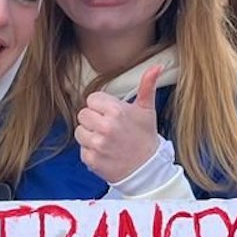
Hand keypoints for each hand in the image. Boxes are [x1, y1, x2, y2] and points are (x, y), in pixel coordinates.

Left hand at [77, 65, 166, 184]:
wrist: (148, 170)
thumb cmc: (145, 138)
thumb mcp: (147, 110)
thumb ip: (147, 86)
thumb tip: (157, 66)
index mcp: (116, 111)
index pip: (92, 99)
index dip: (101, 107)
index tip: (112, 115)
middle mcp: (105, 127)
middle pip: (83, 114)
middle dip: (94, 120)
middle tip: (109, 129)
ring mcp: (97, 145)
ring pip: (79, 131)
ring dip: (89, 136)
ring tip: (106, 141)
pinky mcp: (92, 160)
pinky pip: (82, 150)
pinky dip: (91, 152)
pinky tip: (105, 153)